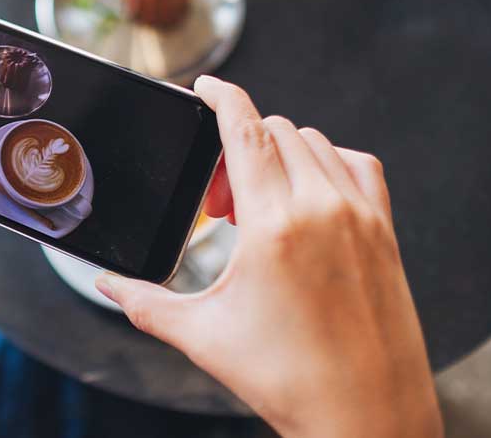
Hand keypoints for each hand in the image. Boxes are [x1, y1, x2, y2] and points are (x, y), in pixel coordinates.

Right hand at [96, 76, 441, 436]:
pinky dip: (326, 164)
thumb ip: (143, 303)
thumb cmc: (289, 379)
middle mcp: (323, 208)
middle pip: (275, 132)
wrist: (364, 415)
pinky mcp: (384, 231)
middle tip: (220, 201)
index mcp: (274, 225)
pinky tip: (307, 199)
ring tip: (258, 207)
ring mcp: (361, 216)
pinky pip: (356, 165)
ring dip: (278, 155)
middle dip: (238, 148)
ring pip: (315, 143)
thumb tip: (106, 285)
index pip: (246, 130)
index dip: (222, 96)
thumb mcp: (202, 335)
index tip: (206, 86)